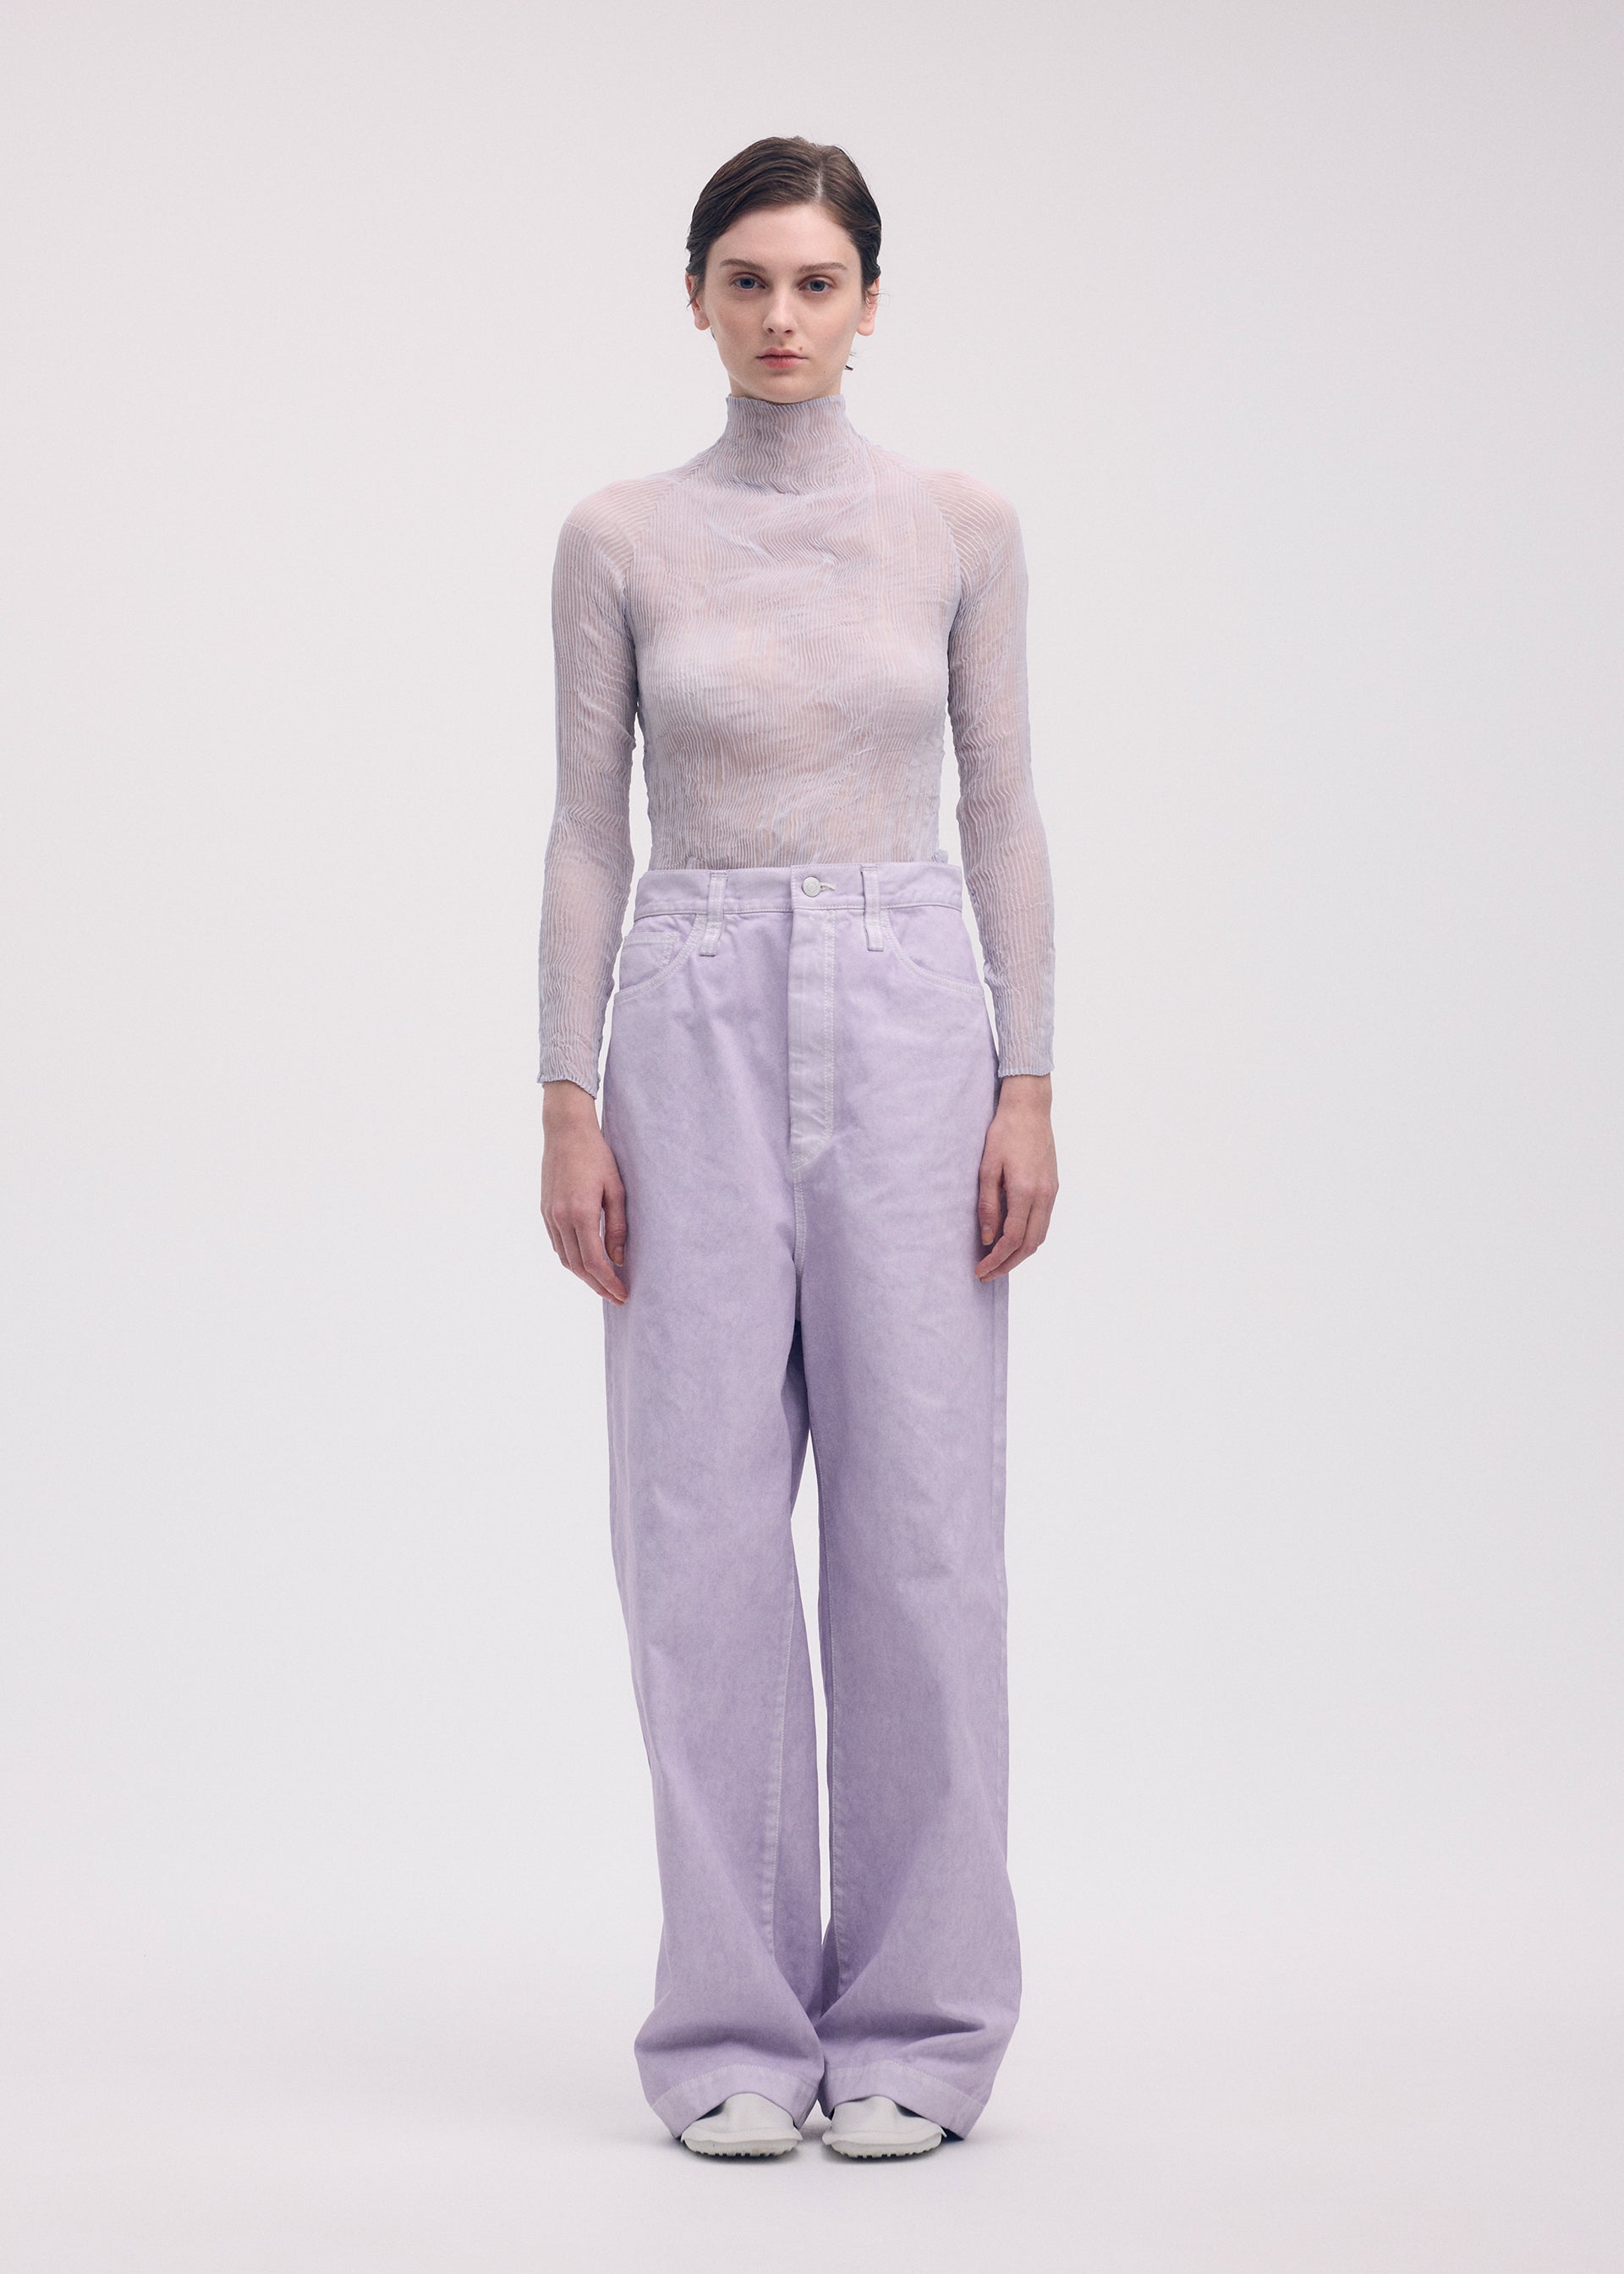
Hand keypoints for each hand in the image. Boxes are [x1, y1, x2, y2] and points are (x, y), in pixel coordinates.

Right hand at [540, 1079, 627, 1302]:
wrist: (566, 1131)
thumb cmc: (598, 1156)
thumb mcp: (617, 1189)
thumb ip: (618, 1227)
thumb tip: (619, 1259)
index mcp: (581, 1213)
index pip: (595, 1262)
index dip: (609, 1282)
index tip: (623, 1295)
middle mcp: (561, 1218)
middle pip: (578, 1267)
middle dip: (598, 1286)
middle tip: (616, 1297)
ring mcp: (549, 1215)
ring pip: (565, 1258)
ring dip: (584, 1275)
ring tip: (604, 1283)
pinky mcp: (545, 1211)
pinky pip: (558, 1245)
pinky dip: (572, 1259)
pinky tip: (586, 1262)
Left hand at [975, 1074, 1057, 1279]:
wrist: (1031, 1108)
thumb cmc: (1005, 1132)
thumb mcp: (987, 1167)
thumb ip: (988, 1205)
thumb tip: (988, 1238)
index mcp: (1026, 1192)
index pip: (1011, 1239)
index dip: (995, 1260)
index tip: (979, 1270)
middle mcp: (1044, 1196)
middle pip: (1029, 1245)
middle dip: (1008, 1264)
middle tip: (987, 1274)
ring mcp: (1052, 1192)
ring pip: (1040, 1236)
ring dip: (1020, 1254)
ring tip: (999, 1262)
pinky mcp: (1053, 1187)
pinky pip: (1044, 1223)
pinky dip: (1029, 1238)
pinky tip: (1014, 1240)